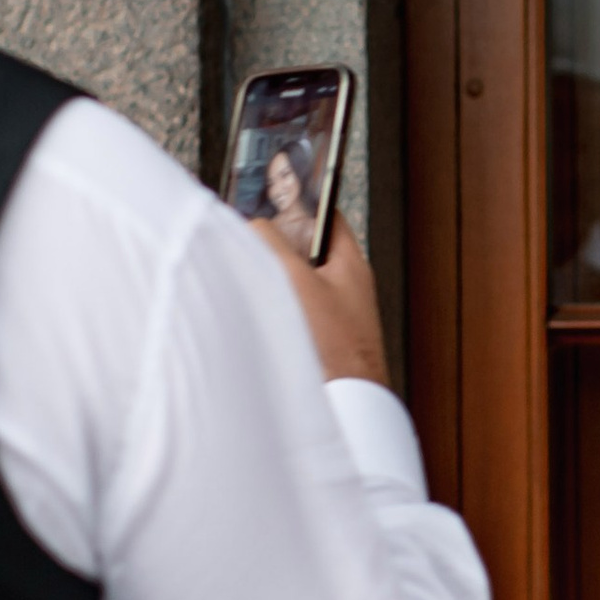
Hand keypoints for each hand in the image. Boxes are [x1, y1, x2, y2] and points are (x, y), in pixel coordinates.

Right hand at [251, 206, 391, 388]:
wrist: (347, 405)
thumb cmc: (334, 347)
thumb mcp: (296, 282)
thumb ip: (273, 245)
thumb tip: (254, 224)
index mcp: (350, 264)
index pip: (328, 216)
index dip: (302, 201)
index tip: (275, 194)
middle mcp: (346, 288)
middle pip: (307, 249)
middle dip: (277, 242)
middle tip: (250, 238)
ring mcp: (335, 316)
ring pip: (298, 282)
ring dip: (274, 278)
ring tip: (249, 276)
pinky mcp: (323, 342)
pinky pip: (295, 312)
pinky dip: (276, 307)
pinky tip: (259, 314)